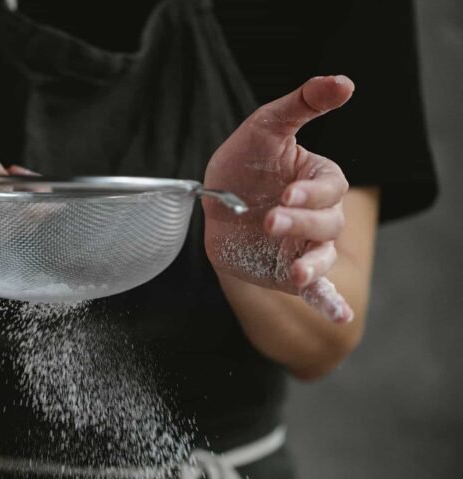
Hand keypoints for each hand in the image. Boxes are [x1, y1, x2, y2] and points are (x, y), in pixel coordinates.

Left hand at [203, 76, 354, 323]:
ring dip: (312, 265)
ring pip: (321, 257)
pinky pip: (316, 291)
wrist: (212, 202)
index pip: (329, 188)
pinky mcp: (287, 271)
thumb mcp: (265, 127)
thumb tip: (344, 82)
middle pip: (326, 223)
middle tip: (271, 221)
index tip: (285, 194)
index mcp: (318, 181)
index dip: (311, 193)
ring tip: (296, 274)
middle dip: (300, 224)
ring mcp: (304, 247)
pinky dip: (328, 304)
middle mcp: (316, 216)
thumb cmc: (242, 162)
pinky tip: (339, 318)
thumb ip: (301, 104)